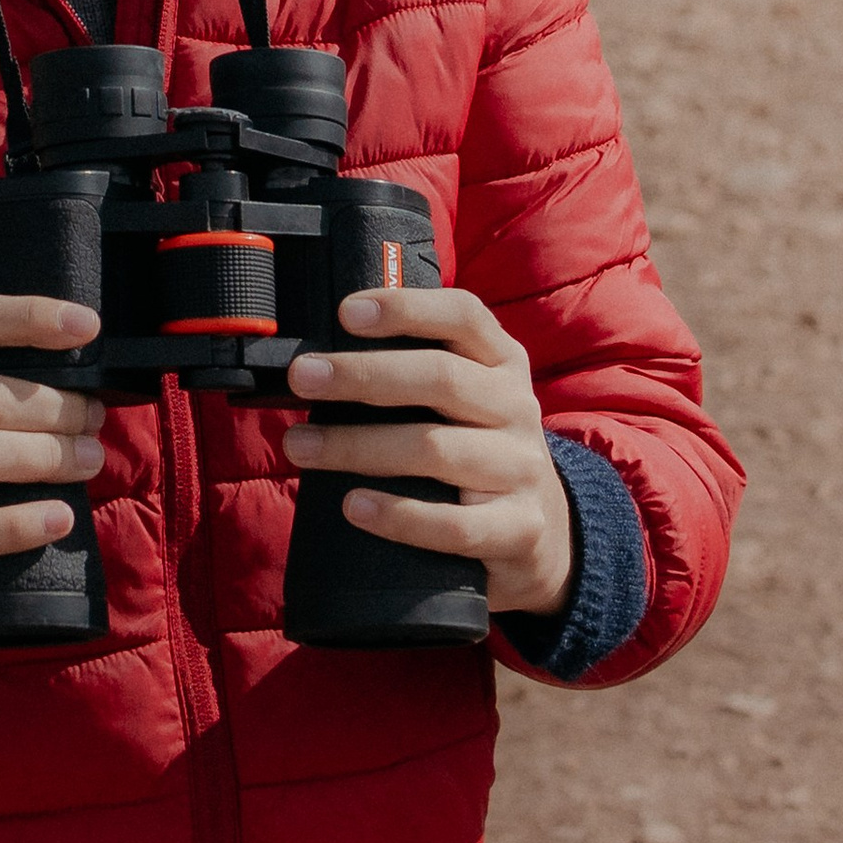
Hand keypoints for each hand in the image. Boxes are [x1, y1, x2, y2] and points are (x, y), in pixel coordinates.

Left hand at [282, 286, 573, 616]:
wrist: (541, 534)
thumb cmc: (476, 450)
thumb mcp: (465, 401)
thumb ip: (413, 376)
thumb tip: (318, 364)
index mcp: (503, 363)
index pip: (463, 317)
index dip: (407, 308)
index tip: (347, 312)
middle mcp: (518, 408)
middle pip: (441, 379)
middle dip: (363, 375)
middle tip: (302, 377)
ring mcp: (521, 470)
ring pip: (435, 449)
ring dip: (358, 446)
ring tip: (300, 447)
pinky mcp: (518, 529)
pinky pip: (454, 525)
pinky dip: (399, 515)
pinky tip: (354, 506)